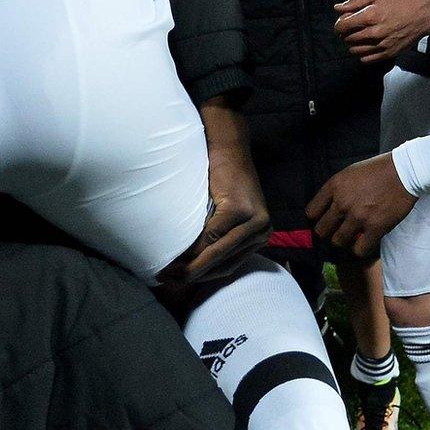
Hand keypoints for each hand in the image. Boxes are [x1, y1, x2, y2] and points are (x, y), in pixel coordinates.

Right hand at [171, 142, 271, 282]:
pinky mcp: (240, 210)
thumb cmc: (221, 181)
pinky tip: (177, 253)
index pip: (229, 266)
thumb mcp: (224, 216)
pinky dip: (194, 246)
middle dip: (193, 274)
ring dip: (191, 265)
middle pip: (224, 263)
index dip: (203, 277)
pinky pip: (212, 235)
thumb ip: (217, 240)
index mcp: (260, 236)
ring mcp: (254, 222)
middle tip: (167, 279)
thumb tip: (191, 268)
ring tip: (168, 270)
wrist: (227, 148)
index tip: (178, 281)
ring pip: (217, 253)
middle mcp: (262, 232)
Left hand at [306, 154, 417, 260]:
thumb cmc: (378, 170)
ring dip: (344, 241)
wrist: (404, 172)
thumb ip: (337, 189)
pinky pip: (359, 249)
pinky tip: (364, 242)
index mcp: (335, 186)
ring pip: (338, 241)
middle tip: (336, 232)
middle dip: (327, 233)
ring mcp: (358, 216)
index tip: (323, 220)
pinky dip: (360, 249)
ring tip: (351, 237)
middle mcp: (342, 202)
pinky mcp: (375, 227)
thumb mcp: (350, 173)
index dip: (316, 219)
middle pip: (321, 230)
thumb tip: (328, 207)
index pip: (311, 211)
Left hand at [332, 0, 429, 64]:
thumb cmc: (400, 1)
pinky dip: (362, 54)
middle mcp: (374, 33)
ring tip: (360, 36)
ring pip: (355, 50)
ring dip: (353, 44)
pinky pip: (366, 59)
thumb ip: (355, 1)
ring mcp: (381, 45)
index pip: (342, 26)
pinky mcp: (388, 54)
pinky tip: (367, 45)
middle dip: (346, 33)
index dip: (339, 24)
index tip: (343, 21)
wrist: (422, 15)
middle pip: (347, 38)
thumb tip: (337, 8)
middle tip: (353, 27)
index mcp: (369, 16)